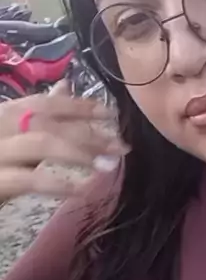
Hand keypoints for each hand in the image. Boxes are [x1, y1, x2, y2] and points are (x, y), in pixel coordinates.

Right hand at [0, 82, 126, 202]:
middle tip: (119, 147)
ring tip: (107, 166)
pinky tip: (80, 190)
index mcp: (1, 115)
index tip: (109, 113)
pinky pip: (29, 180)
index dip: (77, 106)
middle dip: (87, 132)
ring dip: (79, 153)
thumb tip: (66, 88)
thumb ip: (37, 117)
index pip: (43, 103)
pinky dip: (58, 185)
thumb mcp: (12, 137)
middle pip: (47, 122)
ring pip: (41, 143)